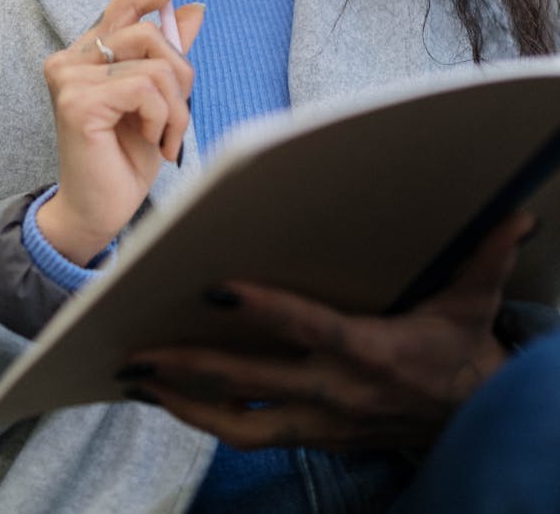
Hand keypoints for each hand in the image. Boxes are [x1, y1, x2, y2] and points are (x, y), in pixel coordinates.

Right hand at [38, 0, 207, 264]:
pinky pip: (145, 89)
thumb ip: (169, 56)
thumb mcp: (159, 101)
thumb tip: (193, 11)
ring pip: (153, 64)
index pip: (126, 3)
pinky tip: (152, 141)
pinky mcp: (78, 101)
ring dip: (175, 106)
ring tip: (165, 137)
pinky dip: (162, 117)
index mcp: (88, 54)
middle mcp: (71, 59)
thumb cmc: (125, 157)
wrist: (99, 210)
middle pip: (148, 32)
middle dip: (180, 73)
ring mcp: (70, 78)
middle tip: (179, 114)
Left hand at [120, 210, 534, 451]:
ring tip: (137, 379)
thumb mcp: (473, 304)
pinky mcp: (314, 436)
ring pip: (240, 424)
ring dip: (185, 404)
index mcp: (369, 351)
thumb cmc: (461, 355)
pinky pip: (251, 435)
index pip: (309, 328)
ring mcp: (320, 420)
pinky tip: (171, 401)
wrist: (473, 423)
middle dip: (190, 367)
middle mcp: (335, 390)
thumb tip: (515, 216)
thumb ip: (485, 258)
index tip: (217, 288)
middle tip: (136, 349)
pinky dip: (207, 420)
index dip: (264, 311)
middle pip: (252, 383)